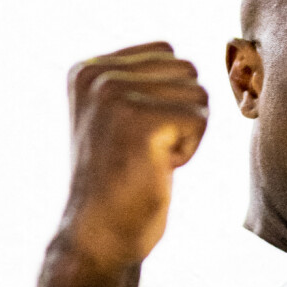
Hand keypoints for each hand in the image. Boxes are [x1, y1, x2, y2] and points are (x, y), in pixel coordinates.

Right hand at [62, 42, 208, 269]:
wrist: (98, 233)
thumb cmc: (117, 176)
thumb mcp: (114, 113)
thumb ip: (137, 79)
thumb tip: (184, 60)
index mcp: (86, 69)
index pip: (166, 53)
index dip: (165, 96)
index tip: (133, 131)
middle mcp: (95, 75)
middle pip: (186, 70)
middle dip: (178, 112)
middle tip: (141, 147)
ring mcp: (113, 95)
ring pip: (197, 94)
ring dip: (183, 131)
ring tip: (146, 156)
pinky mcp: (139, 121)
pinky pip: (200, 120)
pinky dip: (187, 150)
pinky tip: (153, 168)